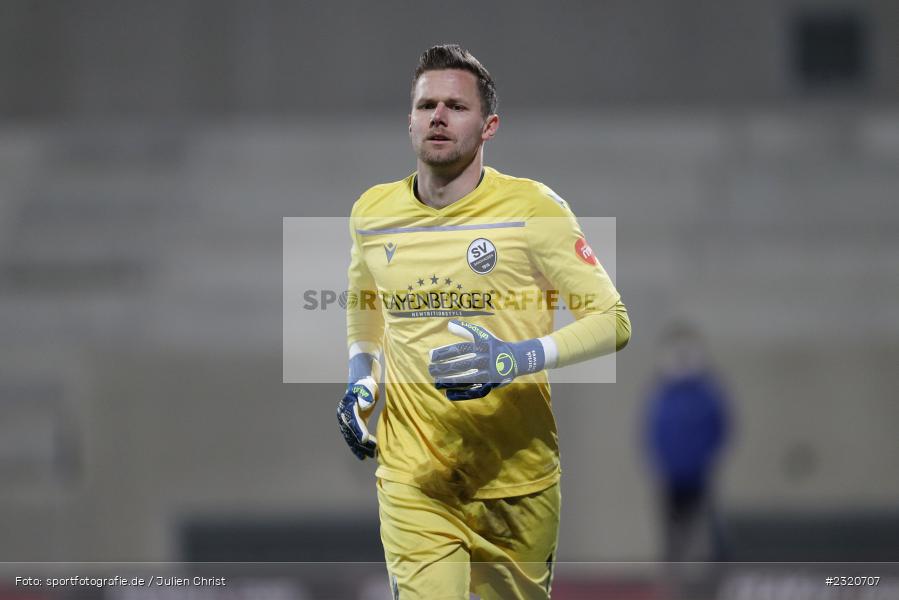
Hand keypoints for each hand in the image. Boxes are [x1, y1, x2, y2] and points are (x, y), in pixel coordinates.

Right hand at [337, 376, 377, 459]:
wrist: (363, 383)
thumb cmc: (366, 385)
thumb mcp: (368, 387)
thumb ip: (366, 396)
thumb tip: (364, 406)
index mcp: (347, 406)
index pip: (353, 420)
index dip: (359, 431)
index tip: (365, 440)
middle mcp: (344, 416)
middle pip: (352, 432)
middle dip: (361, 443)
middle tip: (372, 451)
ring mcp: (347, 421)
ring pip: (352, 438)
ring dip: (360, 448)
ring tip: (371, 456)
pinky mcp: (354, 424)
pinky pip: (355, 437)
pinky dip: (359, 447)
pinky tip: (365, 455)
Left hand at [428, 320, 544, 399]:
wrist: (517, 359)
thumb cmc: (494, 345)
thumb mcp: (483, 335)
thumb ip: (466, 330)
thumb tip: (448, 324)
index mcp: (484, 346)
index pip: (462, 349)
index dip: (446, 352)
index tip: (431, 355)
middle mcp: (487, 360)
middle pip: (464, 364)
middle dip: (446, 368)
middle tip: (430, 369)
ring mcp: (490, 374)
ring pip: (469, 379)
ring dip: (452, 382)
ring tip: (436, 383)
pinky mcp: (492, 385)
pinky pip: (476, 392)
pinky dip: (463, 394)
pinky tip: (449, 394)